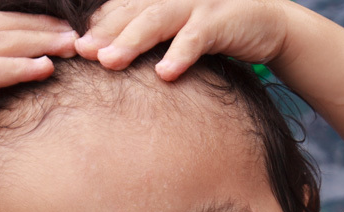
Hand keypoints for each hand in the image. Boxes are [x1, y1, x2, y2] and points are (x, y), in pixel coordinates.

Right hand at [0, 12, 76, 173]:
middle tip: (79, 35)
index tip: (67, 30)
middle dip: (44, 27)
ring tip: (71, 46)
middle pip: (6, 27)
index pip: (1, 26)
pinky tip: (45, 68)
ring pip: (2, 43)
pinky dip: (19, 67)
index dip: (34, 23)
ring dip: (40, 42)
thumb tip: (22, 94)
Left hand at [75, 0, 291, 81]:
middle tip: (80, 53)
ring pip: (156, 20)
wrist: (270, 24)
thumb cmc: (220, 32)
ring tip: (109, 61)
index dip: (97, 25)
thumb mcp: (182, 32)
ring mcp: (197, 6)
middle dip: (104, 33)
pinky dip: (180, 55)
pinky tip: (165, 73)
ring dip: (131, 41)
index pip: (121, 8)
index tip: (73, 47)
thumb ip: (155, 40)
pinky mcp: (221, 21)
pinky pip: (196, 38)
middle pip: (131, 12)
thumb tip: (115, 60)